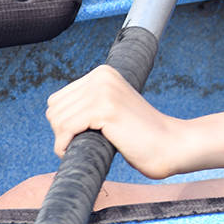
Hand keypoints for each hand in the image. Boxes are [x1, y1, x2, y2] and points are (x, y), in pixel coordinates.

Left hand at [46, 65, 184, 179]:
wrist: (169, 145)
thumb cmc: (139, 135)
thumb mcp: (111, 108)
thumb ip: (89, 102)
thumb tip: (54, 111)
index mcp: (103, 73)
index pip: (58, 99)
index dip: (64, 123)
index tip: (82, 135)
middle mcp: (102, 76)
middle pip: (54, 108)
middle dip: (62, 131)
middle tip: (83, 143)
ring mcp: (104, 90)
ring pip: (57, 119)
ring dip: (63, 140)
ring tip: (82, 147)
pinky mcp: (105, 108)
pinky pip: (66, 128)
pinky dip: (64, 145)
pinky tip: (76, 151)